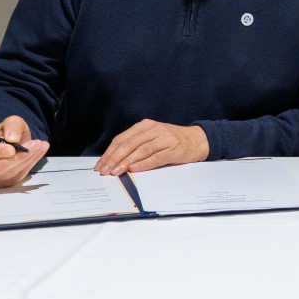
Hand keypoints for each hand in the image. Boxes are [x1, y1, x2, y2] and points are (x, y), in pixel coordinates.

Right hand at [0, 115, 49, 187]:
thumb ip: (11, 125)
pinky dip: (31, 163)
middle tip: (36, 144)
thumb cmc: (7, 133)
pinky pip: (19, 176)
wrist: (14, 143)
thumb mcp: (10, 122)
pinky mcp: (5, 184)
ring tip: (40, 145)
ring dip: (28, 158)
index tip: (12, 148)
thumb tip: (13, 138)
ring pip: (10, 172)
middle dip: (18, 156)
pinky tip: (39, 151)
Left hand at [94, 119, 209, 175]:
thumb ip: (137, 145)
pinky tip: (133, 169)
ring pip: (140, 151)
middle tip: (104, 171)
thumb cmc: (172, 141)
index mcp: (145, 125)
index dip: (109, 152)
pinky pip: (155, 157)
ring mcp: (164, 138)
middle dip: (114, 158)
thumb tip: (114, 160)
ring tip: (115, 172)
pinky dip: (143, 164)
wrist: (198, 140)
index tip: (100, 164)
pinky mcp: (174, 149)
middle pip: (129, 144)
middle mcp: (154, 129)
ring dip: (125, 163)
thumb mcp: (153, 137)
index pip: (122, 139)